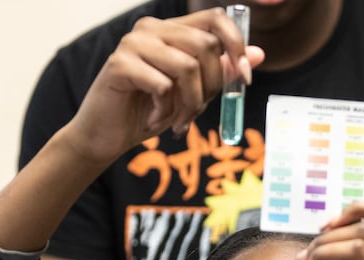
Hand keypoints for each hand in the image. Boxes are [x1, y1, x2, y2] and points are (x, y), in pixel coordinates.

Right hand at [61, 7, 264, 168]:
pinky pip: (162, 86)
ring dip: (189, 104)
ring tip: (176, 121)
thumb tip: (258, 54)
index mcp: (171, 30)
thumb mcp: (194, 94)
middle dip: (211, 87)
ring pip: (187, 67)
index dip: (236, 45)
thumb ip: (222, 72)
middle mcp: (151, 29)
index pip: (215, 18)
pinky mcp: (119, 64)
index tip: (243, 79)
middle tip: (196, 113)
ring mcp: (133, 43)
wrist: (106, 136)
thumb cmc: (148, 112)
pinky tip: (154, 119)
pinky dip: (165, 110)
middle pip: (206, 46)